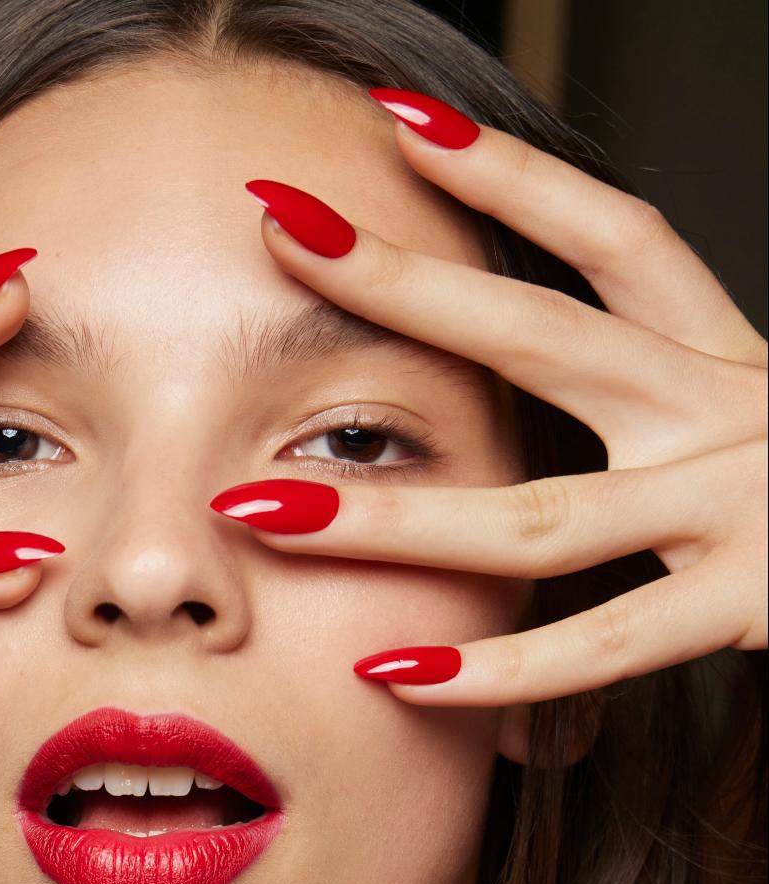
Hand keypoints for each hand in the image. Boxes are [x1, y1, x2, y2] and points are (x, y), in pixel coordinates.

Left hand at [215, 89, 766, 707]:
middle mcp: (731, 411)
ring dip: (388, 516)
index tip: (401, 123)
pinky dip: (496, 667)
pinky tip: (395, 669)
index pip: (612, 237)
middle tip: (285, 232)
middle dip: (407, 283)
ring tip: (258, 504)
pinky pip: (600, 646)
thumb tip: (528, 370)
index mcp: (725, 357)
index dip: (510, 178)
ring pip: (539, 515)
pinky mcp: (758, 607)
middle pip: (544, 334)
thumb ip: (648, 402)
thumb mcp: (747, 417)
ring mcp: (742, 507)